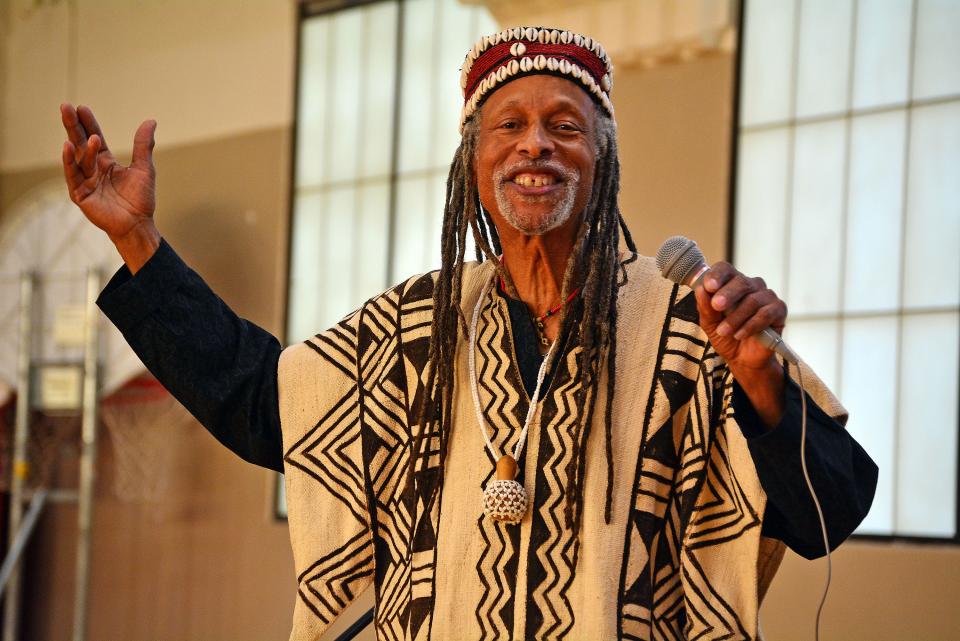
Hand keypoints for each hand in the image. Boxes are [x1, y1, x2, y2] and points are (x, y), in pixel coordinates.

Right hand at [60, 104, 159, 271]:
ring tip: (82, 131)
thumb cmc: (141, 199)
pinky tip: (67, 146)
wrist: (138, 224)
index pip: (94, 138)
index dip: (88, 123)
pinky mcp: (80, 194)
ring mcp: (85, 181)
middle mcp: (93, 169)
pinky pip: (72, 174)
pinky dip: (69, 161)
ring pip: (79, 158)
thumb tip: (151, 121)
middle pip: (80, 143)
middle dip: (73, 125)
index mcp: (106, 162)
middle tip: (66, 106)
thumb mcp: (144, 168)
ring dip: (80, 144)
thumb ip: (143, 145)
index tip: (82, 107)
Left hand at [694, 262, 786, 426]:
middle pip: (741, 281)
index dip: (717, 275)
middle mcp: (750, 285)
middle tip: (717, 306)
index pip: (725, 269)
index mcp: (731, 283)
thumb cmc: (725, 335)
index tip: (709, 286)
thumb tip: (701, 289)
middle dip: (727, 294)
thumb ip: (705, 307)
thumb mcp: (709, 323)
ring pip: (752, 300)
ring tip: (724, 331)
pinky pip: (766, 313)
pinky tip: (740, 334)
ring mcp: (766, 296)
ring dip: (736, 317)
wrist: (742, 358)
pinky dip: (751, 325)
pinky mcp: (778, 310)